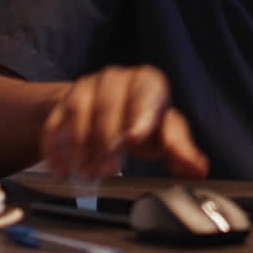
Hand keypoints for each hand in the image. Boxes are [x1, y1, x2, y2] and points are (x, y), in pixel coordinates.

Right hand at [40, 65, 208, 179]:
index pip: (146, 94)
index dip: (141, 115)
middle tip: (108, 169)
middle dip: (108, 140)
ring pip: (79, 112)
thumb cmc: (142, 119)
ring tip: (87, 173)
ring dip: (81, 146)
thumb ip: (181, 150)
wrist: (107, 108)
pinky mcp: (61, 103)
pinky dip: (55, 149)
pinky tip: (62, 170)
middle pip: (109, 106)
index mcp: (146, 82)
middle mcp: (115, 79)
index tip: (135, 138)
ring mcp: (86, 87)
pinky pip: (54, 123)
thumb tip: (198, 169)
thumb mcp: (165, 133)